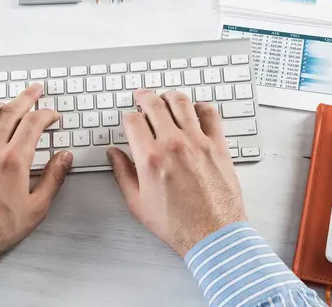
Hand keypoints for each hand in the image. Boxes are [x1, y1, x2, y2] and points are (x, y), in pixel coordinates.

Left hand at [0, 84, 72, 262]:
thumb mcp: (37, 208)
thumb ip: (54, 178)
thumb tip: (65, 157)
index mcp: (13, 160)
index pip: (34, 123)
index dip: (47, 114)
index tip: (52, 115)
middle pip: (10, 110)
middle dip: (27, 97)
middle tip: (35, 90)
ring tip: (6, 104)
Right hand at [107, 90, 245, 256]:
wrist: (212, 234)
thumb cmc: (177, 223)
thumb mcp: (137, 202)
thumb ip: (122, 173)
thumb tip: (114, 154)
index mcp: (150, 157)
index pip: (133, 120)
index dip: (127, 117)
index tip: (129, 119)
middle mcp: (173, 144)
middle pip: (154, 104)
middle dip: (144, 97)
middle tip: (141, 96)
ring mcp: (197, 142)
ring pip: (181, 102)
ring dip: (169, 96)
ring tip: (165, 98)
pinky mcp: (218, 145)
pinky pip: (210, 114)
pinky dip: (201, 107)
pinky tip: (195, 110)